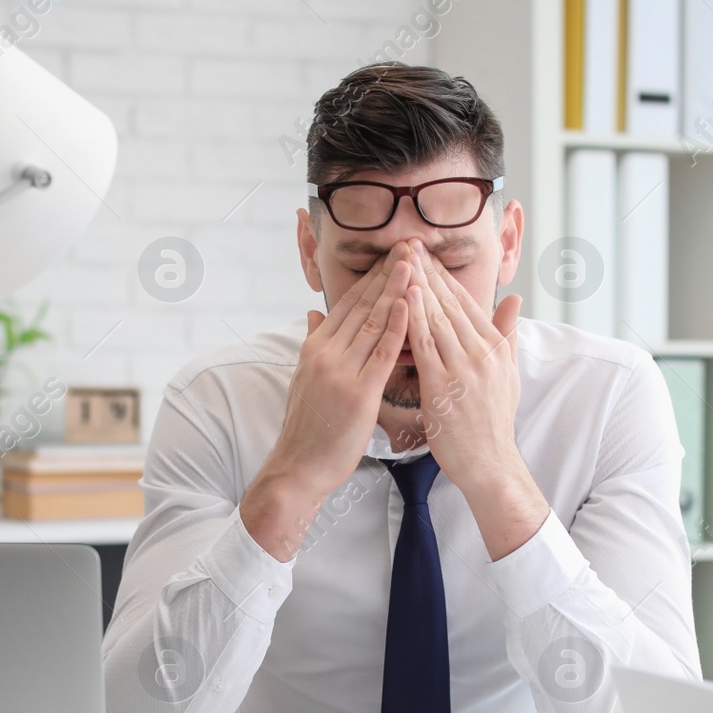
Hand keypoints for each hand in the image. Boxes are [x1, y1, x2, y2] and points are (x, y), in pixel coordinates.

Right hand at [249, 244, 410, 514]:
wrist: (298, 468)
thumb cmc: (308, 429)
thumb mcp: (305, 380)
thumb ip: (313, 344)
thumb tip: (312, 316)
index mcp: (315, 347)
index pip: (348, 303)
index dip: (372, 277)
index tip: (392, 255)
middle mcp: (326, 352)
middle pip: (361, 304)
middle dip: (387, 273)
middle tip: (410, 245)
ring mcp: (341, 371)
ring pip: (372, 321)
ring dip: (396, 289)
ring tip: (414, 261)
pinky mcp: (358, 392)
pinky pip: (381, 353)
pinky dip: (396, 326)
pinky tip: (410, 304)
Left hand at [399, 239, 524, 494]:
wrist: (489, 463)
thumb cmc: (493, 421)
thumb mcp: (508, 374)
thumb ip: (506, 335)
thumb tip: (515, 301)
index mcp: (495, 347)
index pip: (466, 302)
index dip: (444, 276)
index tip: (426, 254)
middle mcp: (482, 353)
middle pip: (450, 304)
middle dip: (428, 272)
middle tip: (408, 244)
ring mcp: (463, 369)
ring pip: (437, 319)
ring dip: (418, 288)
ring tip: (402, 262)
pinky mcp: (443, 387)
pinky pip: (425, 347)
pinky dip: (414, 321)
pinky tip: (404, 300)